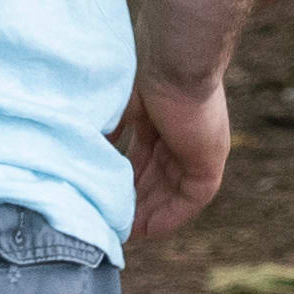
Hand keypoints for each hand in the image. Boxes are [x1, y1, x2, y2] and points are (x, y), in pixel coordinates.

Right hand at [111, 66, 232, 239]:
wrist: (176, 60)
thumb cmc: (145, 70)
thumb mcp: (119, 103)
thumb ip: (107, 127)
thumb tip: (84, 149)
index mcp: (163, 118)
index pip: (145, 158)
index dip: (125, 179)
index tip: (104, 196)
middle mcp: (183, 136)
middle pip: (158, 178)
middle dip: (134, 201)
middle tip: (110, 222)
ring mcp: (197, 150)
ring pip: (172, 193)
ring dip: (149, 214)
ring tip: (123, 233)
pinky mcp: (209, 163)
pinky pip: (190, 200)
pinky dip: (168, 217)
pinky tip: (145, 231)